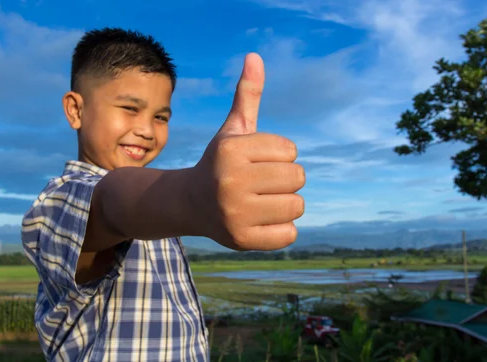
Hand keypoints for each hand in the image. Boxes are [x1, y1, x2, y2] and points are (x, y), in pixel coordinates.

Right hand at [190, 53, 305, 250]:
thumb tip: (255, 56)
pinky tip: (260, 221)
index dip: (278, 155)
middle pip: (298, 177)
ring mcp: (235, 214)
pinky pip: (290, 233)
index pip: (291, 150)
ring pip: (297, 205)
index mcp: (231, 151)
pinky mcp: (242, 240)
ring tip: (260, 201)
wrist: (189, 203)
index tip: (255, 162)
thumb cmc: (221, 162)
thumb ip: (247, 96)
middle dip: (285, 178)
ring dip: (285, 203)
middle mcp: (230, 182)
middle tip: (260, 183)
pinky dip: (281, 228)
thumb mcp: (233, 129)